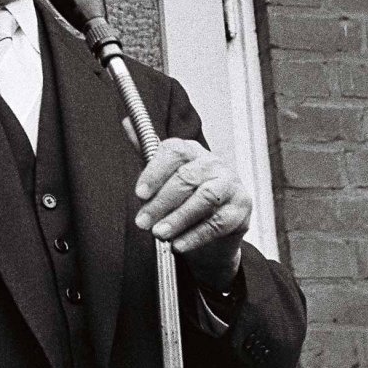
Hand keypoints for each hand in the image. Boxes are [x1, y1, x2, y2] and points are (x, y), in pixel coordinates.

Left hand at [132, 136, 250, 289]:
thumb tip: (126, 122)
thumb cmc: (187, 195)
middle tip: (143, 222)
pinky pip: (219, 222)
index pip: (174, 152)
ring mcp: (230, 184)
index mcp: (192, 150)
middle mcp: (213, 163)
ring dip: (179, 218)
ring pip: (205, 198)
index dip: (155, 172)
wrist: (217, 226)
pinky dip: (196, 235)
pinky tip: (179, 244)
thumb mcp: (165, 174)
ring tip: (160, 234)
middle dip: (161, 202)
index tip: (139, 194)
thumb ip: (147, 152)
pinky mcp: (241, 208)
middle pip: (187, 177)